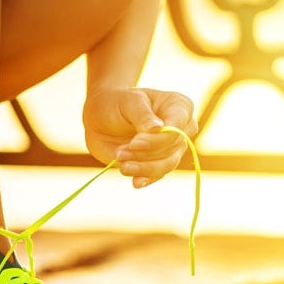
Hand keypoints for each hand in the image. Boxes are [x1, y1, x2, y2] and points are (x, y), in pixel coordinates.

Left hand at [83, 88, 197, 187]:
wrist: (101, 118)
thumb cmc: (117, 103)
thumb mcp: (128, 102)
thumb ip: (143, 115)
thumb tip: (158, 129)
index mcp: (179, 106)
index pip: (177, 129)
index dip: (157, 140)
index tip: (134, 143)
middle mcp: (182, 128)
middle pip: (171, 149)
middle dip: (145, 154)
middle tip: (119, 153)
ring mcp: (172, 147)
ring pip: (167, 164)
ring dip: (143, 168)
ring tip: (121, 163)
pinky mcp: (159, 162)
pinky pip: (158, 175)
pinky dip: (146, 179)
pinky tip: (135, 182)